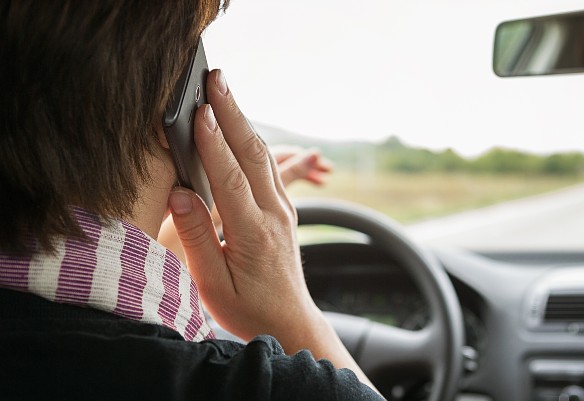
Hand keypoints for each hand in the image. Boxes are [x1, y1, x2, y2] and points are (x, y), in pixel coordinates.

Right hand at [166, 69, 375, 391]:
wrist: (289, 320)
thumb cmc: (248, 308)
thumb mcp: (214, 285)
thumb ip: (199, 239)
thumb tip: (181, 196)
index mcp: (254, 233)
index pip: (231, 178)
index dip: (213, 143)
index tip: (198, 111)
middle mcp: (274, 214)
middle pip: (253, 154)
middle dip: (233, 112)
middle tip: (215, 78)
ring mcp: (283, 209)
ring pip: (262, 156)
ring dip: (243, 120)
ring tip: (223, 89)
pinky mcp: (283, 208)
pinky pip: (266, 166)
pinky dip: (250, 139)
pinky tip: (238, 123)